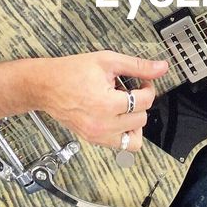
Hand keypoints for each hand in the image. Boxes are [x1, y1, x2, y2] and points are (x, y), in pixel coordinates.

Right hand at [35, 50, 167, 152]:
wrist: (46, 86)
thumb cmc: (71, 72)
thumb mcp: (107, 61)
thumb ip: (137, 66)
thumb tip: (161, 68)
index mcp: (106, 104)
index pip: (144, 101)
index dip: (148, 88)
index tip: (143, 82)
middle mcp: (102, 124)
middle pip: (141, 119)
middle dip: (140, 103)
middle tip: (130, 91)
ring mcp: (97, 135)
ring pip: (135, 139)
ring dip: (135, 121)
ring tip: (124, 107)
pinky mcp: (93, 140)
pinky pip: (121, 146)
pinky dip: (124, 133)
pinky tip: (117, 117)